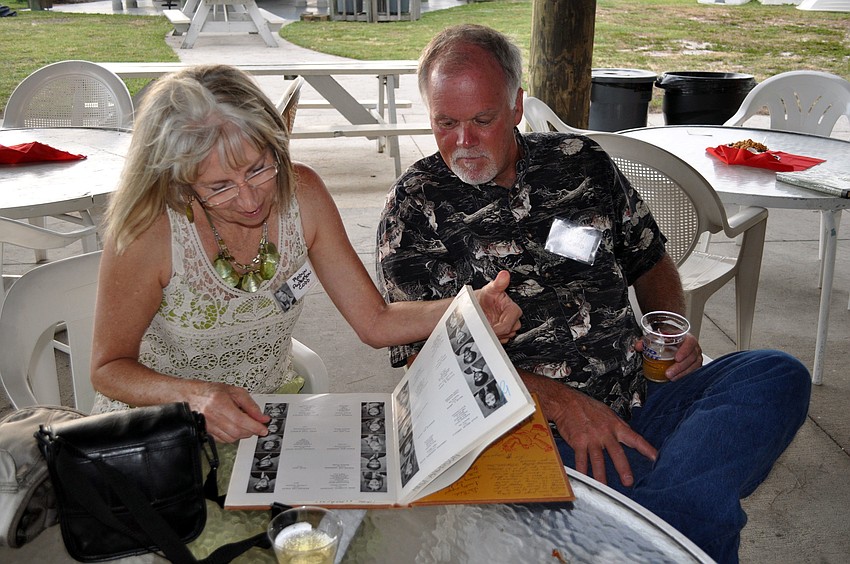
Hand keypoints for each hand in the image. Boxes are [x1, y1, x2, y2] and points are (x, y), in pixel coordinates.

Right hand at [187, 382, 270, 442]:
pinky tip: (235, 428)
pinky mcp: (206, 433)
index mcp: (220, 403)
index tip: (264, 429)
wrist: (190, 396)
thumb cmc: (211, 392)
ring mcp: (208, 426)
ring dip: (242, 434)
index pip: (241, 420)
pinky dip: (233, 437)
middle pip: (236, 431)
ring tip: (246, 425)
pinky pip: (223, 440)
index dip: (254, 426)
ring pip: (231, 438)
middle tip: (257, 426)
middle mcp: (212, 416)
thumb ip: (250, 404)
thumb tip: (262, 417)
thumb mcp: (235, 392)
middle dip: (250, 430)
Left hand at [476, 270, 521, 342]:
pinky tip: (488, 331)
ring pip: (506, 336)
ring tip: (486, 327)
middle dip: (497, 331)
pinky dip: (495, 338)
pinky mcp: (504, 332)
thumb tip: (504, 274)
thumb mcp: (490, 288)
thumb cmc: (486, 296)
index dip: (500, 327)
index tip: (490, 327)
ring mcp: (509, 326)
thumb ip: (498, 283)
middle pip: (509, 331)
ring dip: (496, 335)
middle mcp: (513, 318)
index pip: (510, 323)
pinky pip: (503, 340)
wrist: (478, 304)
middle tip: (486, 327)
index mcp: (513, 308)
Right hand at [522, 369, 656, 486]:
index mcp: (616, 426)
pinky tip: (583, 478)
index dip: (647, 449)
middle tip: (628, 481)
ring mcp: (592, 438)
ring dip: (601, 475)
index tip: (657, 458)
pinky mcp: (578, 442)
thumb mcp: (608, 413)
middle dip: (623, 468)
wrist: (567, 401)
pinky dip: (582, 470)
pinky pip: (581, 459)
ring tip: (604, 487)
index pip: (635, 439)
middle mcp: (605, 433)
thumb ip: (617, 427)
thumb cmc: (587, 407)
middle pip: (617, 453)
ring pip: (598, 459)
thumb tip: (628, 435)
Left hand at [635, 332, 702, 381]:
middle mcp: (693, 347)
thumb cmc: (669, 340)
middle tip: (669, 373)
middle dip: (680, 367)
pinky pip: (694, 371)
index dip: (685, 350)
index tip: (676, 358)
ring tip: (671, 377)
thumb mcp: (658, 338)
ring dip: (682, 373)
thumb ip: (647, 340)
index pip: (690, 341)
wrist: (676, 344)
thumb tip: (638, 346)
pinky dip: (685, 375)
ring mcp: (696, 356)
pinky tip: (676, 378)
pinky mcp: (695, 364)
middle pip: (692, 356)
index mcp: (686, 337)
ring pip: (693, 365)